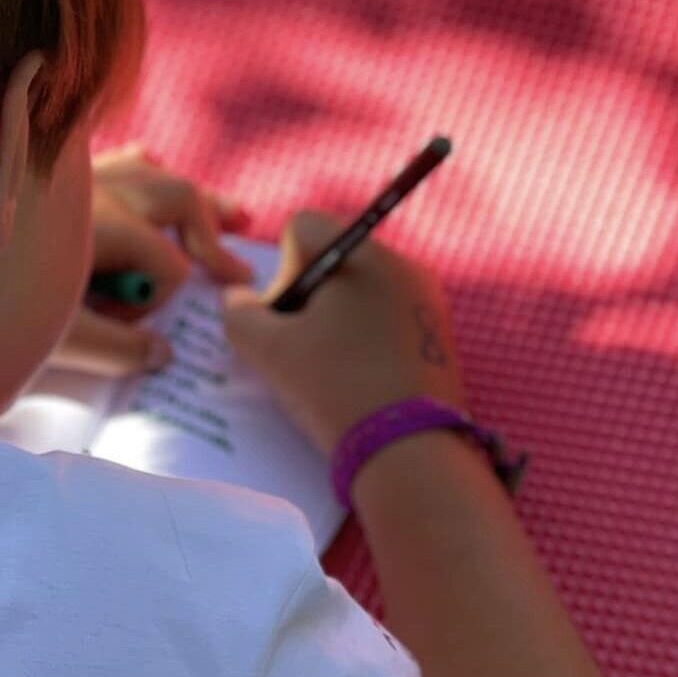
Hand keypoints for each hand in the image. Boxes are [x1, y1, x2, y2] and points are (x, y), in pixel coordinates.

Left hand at [51, 145, 252, 377]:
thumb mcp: (61, 342)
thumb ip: (118, 350)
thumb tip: (164, 354)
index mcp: (103, 227)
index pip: (168, 263)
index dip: (158, 299)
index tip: (122, 323)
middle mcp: (96, 191)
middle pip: (177, 197)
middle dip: (212, 228)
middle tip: (241, 252)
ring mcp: (74, 178)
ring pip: (149, 171)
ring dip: (190, 196)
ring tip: (231, 213)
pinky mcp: (53, 180)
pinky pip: (113, 160)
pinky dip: (144, 171)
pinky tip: (150, 170)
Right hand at [222, 209, 466, 453]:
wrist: (409, 449)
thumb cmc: (334, 388)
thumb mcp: (268, 351)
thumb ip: (238, 315)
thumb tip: (236, 300)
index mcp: (361, 254)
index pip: (303, 227)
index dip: (280, 269)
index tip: (286, 316)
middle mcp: (402, 264)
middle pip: (333, 261)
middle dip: (307, 297)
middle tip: (301, 347)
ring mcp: (427, 300)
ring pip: (360, 292)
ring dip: (334, 321)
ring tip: (330, 370)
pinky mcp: (441, 335)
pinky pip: (387, 319)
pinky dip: (365, 340)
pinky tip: (359, 380)